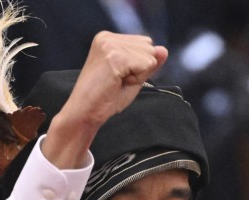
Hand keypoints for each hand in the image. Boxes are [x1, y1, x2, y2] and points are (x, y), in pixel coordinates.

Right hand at [42, 31, 168, 168]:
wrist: (84, 113)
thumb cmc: (104, 99)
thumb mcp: (132, 78)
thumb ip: (148, 62)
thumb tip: (164, 49)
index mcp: (108, 38)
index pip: (145, 44)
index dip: (138, 66)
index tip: (118, 78)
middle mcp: (107, 37)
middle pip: (149, 47)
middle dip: (140, 68)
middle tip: (117, 82)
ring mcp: (110, 45)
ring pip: (149, 56)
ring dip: (138, 75)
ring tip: (116, 83)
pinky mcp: (114, 56)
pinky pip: (145, 65)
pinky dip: (137, 79)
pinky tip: (117, 83)